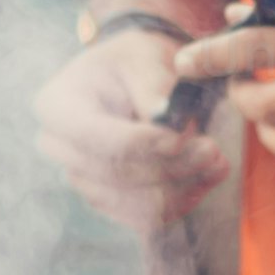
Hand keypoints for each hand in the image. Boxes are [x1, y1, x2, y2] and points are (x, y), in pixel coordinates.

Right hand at [36, 21, 224, 236]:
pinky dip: (182, 200)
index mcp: (57, 106)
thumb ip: (153, 87)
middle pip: (116, 173)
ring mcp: (82, 180)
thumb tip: (169, 126)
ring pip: (134, 202)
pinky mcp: (109, 201)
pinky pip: (145, 217)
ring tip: (217, 162)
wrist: (133, 79)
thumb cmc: (135, 62)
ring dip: (182, 187)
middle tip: (213, 150)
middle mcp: (60, 149)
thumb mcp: (144, 57)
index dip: (140, 143)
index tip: (180, 138)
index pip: (94, 136)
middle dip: (171, 166)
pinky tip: (206, 177)